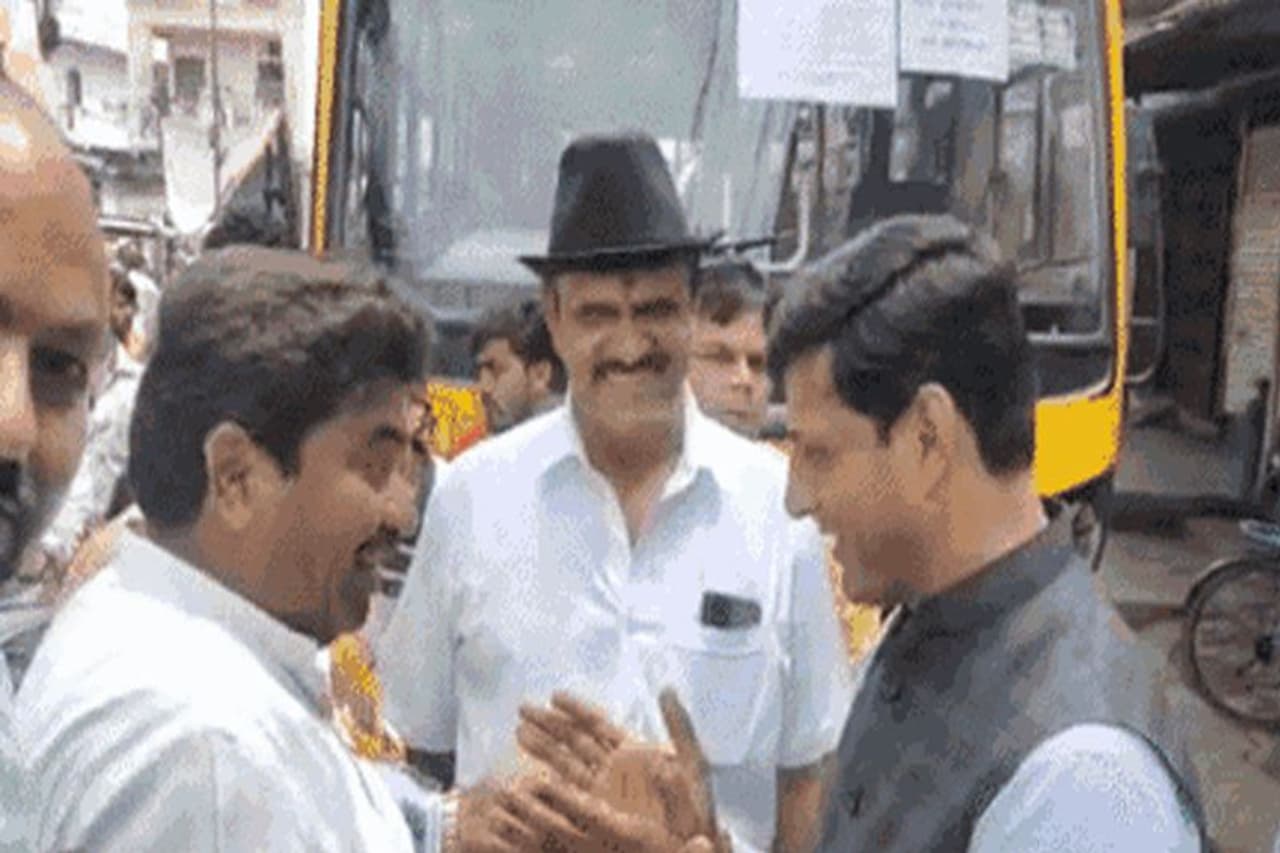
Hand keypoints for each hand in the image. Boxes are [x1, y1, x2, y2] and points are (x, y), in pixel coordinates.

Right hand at [490, 688, 727, 851]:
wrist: (688, 850)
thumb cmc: (695, 814)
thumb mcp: (694, 766)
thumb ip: (680, 727)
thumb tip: (667, 690)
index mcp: (635, 756)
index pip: (599, 726)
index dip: (577, 709)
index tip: (554, 695)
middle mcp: (614, 774)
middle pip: (575, 742)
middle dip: (549, 724)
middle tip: (521, 708)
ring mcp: (602, 798)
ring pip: (565, 767)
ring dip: (542, 749)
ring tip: (518, 732)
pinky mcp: (596, 823)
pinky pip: (566, 803)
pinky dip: (545, 791)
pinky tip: (526, 780)